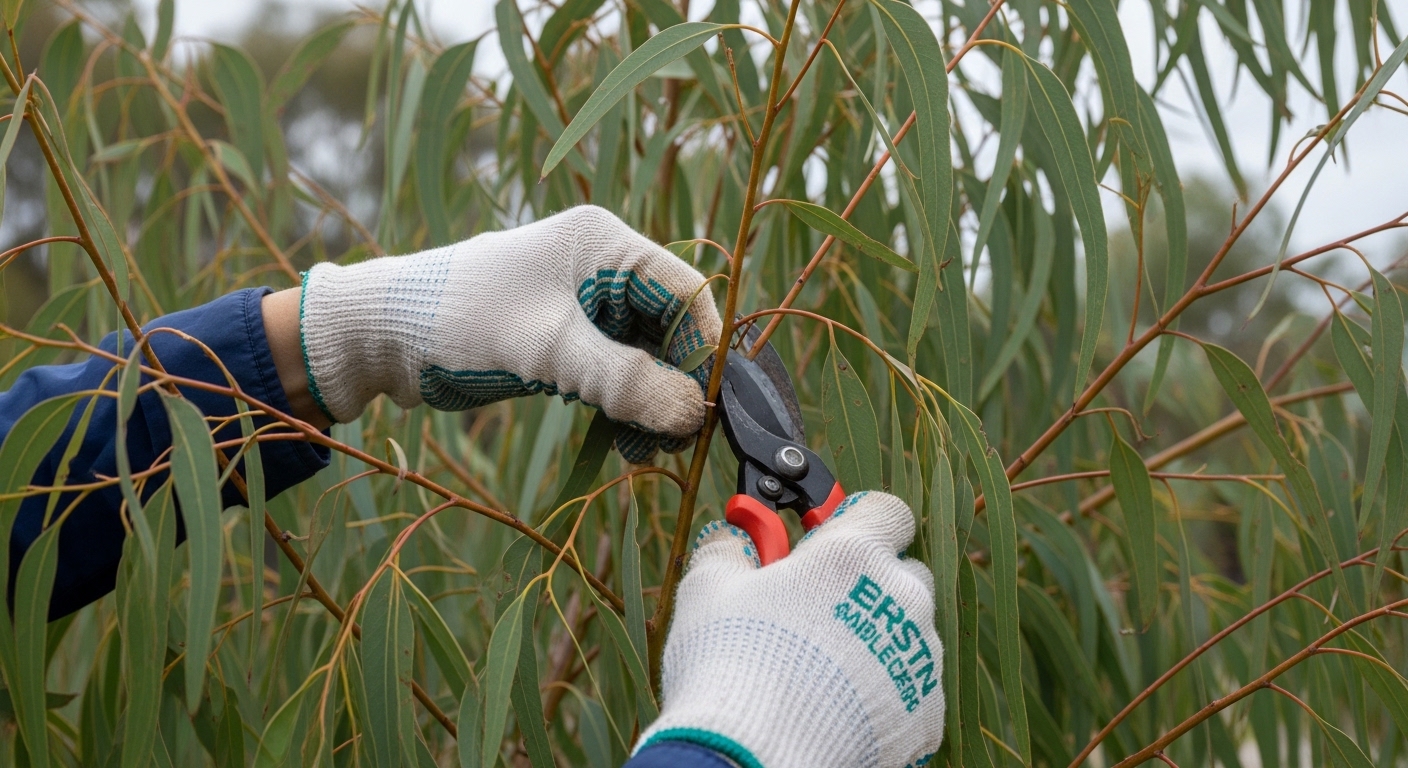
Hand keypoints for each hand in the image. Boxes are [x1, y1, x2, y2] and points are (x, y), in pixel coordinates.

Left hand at [294, 206, 721, 461]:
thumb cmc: (460, 323)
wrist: (380, 336)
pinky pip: (617, 369)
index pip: (687, 292)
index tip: (701, 409)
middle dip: (676, 383)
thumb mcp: (549, 350)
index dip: (702, 351)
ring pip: (647, 354)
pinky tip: (620, 438)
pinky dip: (624, 404)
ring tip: (641, 448)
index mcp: (604, 243)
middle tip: (671, 441)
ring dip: (651, 401)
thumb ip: (626, 381)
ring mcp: (584, 300)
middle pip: (673, 326)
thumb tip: (693, 414)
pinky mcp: (565, 334)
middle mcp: (601, 264)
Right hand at [640, 492, 944, 767]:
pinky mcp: (926, 714)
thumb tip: (738, 538)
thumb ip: (733, 547)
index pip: (885, 510)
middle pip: (903, 572)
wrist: (752, 756)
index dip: (854, 521)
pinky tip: (836, 707)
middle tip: (815, 608)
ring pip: (908, 633)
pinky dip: (883, 693)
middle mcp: (901, 598)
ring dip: (874, 639)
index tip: (825, 540)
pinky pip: (912, 689)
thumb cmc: (728, 663)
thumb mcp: (708, 587)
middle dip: (867, 583)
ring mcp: (920, 659)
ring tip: (819, 669)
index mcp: (853, 554)